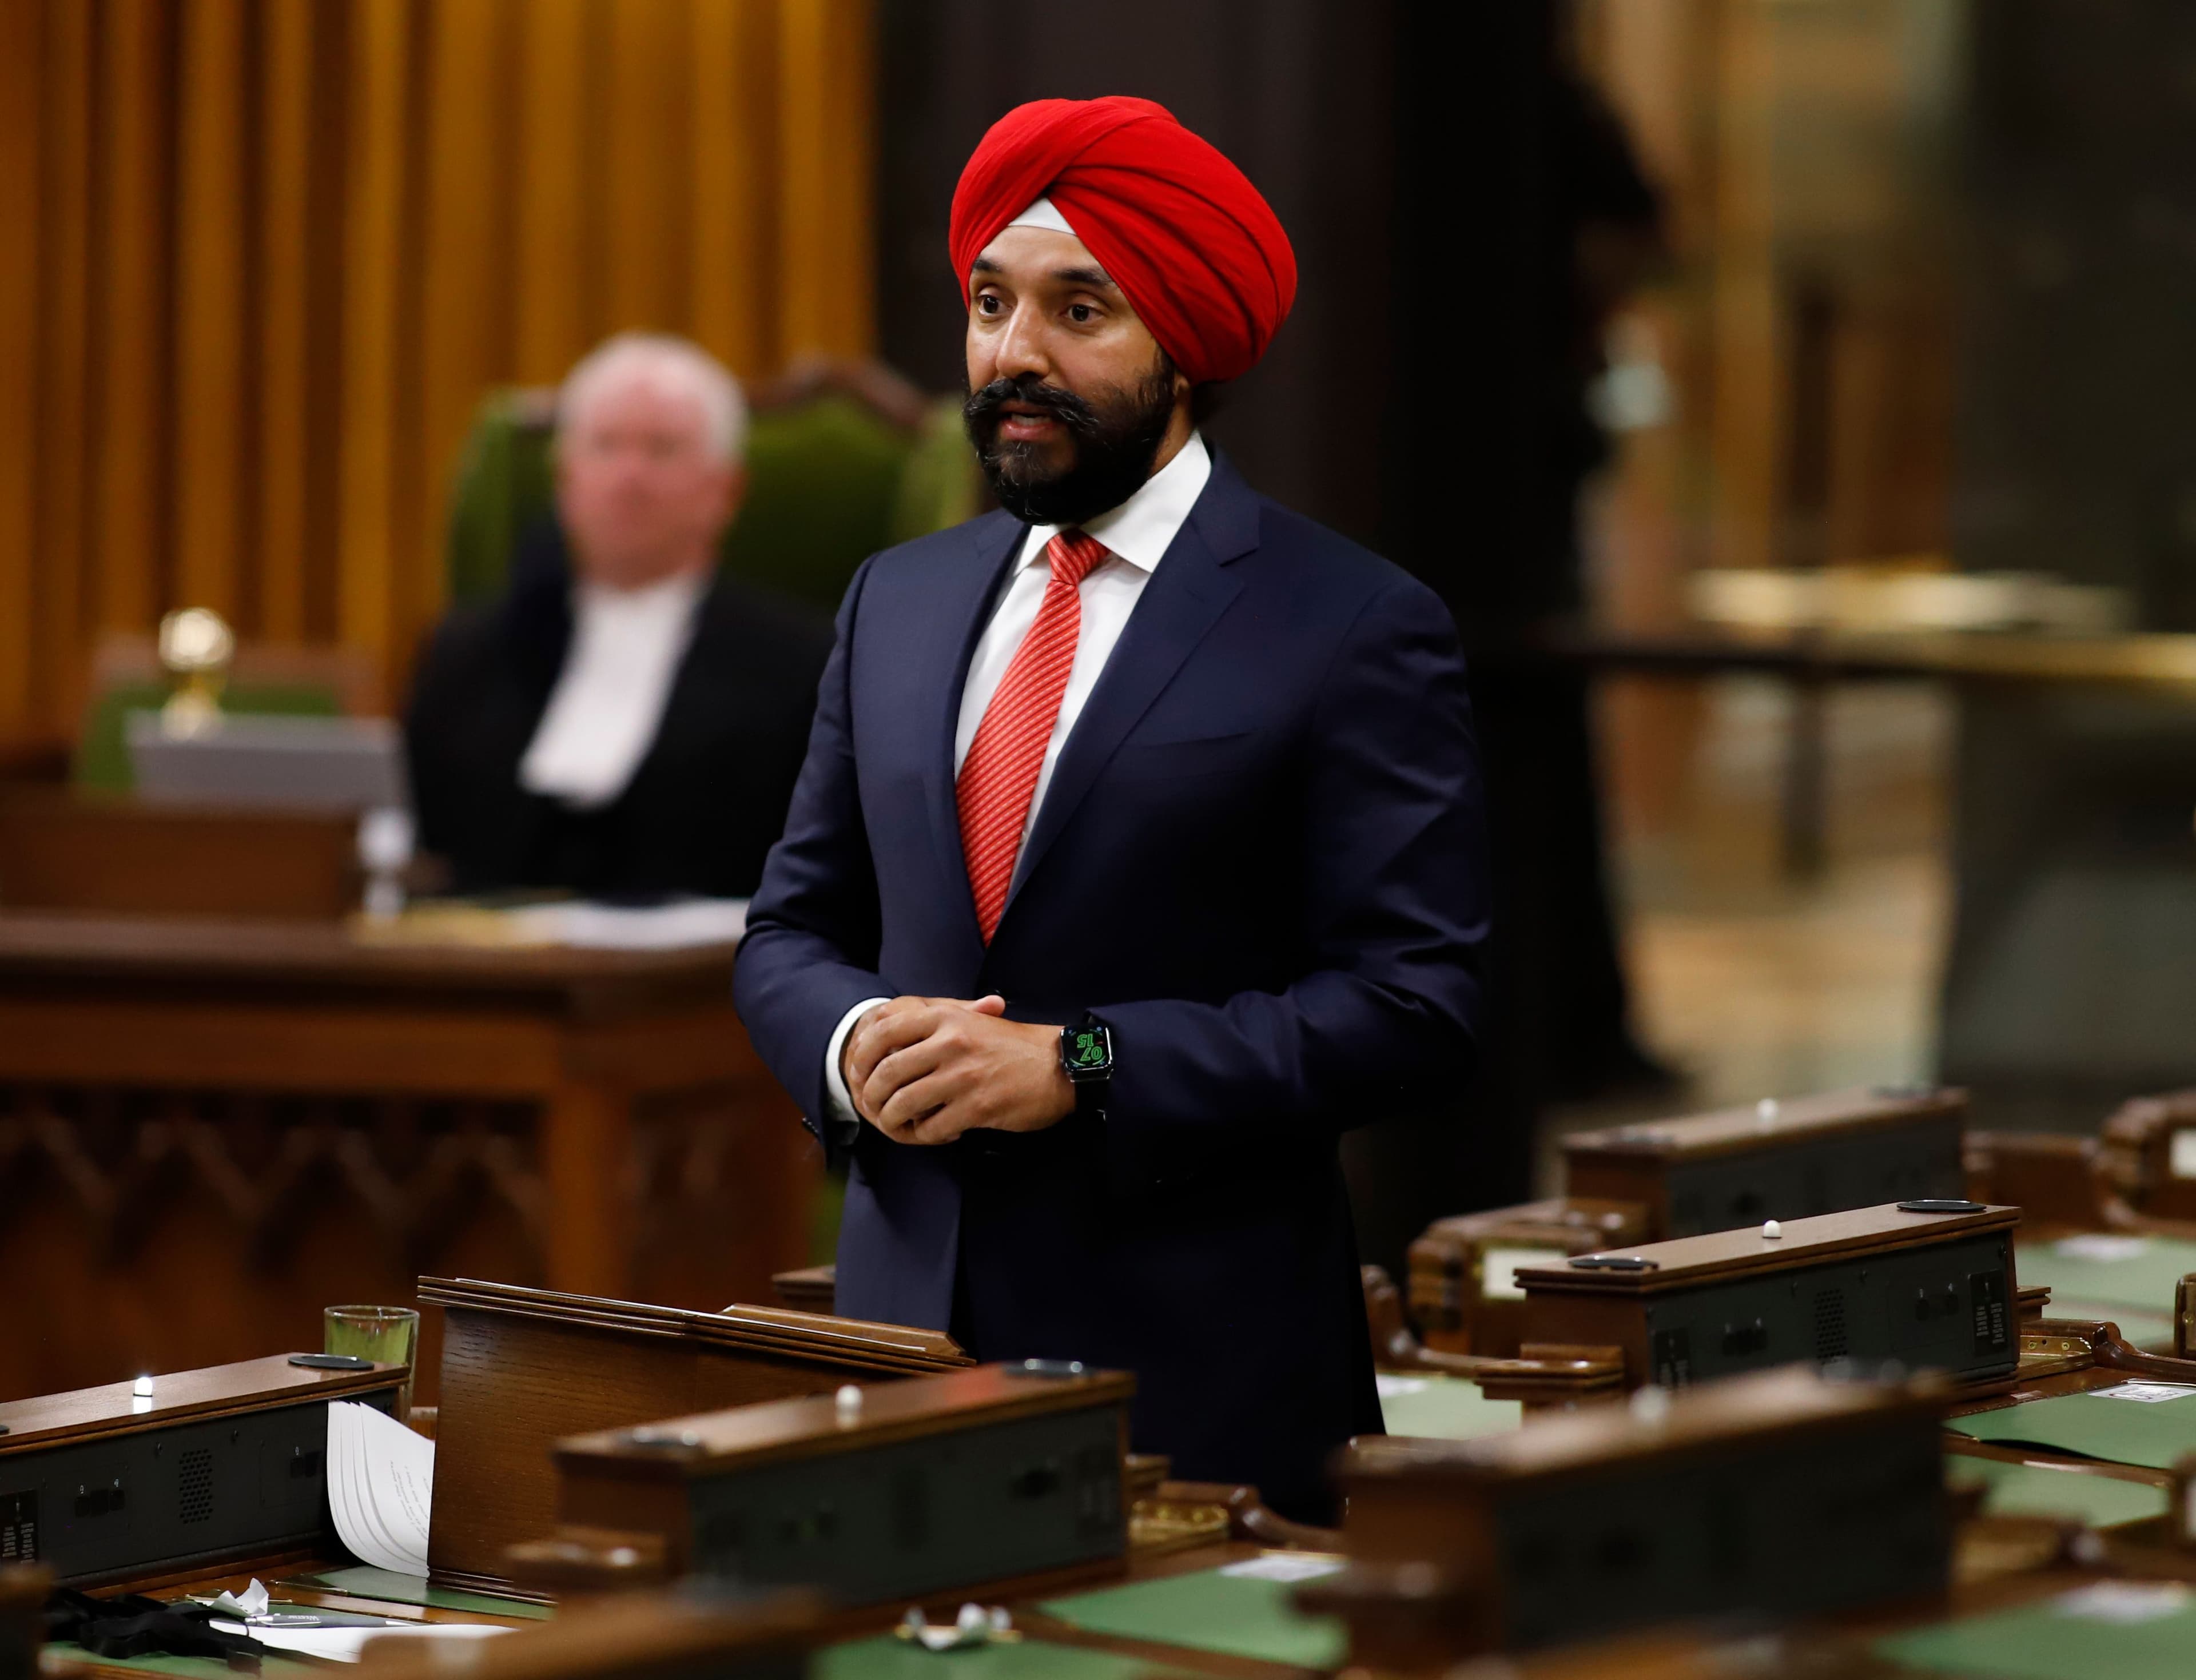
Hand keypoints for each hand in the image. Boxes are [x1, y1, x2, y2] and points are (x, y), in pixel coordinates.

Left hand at [843, 994, 1072, 1145]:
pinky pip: (932, 1128)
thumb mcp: (972, 1019)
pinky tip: (939, 1132)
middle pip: (885, 1073)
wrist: (1060, 1066)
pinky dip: (927, 1136)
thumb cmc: (1013, 1045)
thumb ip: (934, 1021)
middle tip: (874, 1108)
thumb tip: (884, 1027)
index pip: (882, 1031)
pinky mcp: (977, 1107)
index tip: (858, 1072)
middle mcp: (950, 1042)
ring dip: (894, 1122)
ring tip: (901, 1125)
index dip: (860, 1055)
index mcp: (946, 1017)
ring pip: (903, 1105)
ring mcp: (963, 1076)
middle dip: (871, 1097)